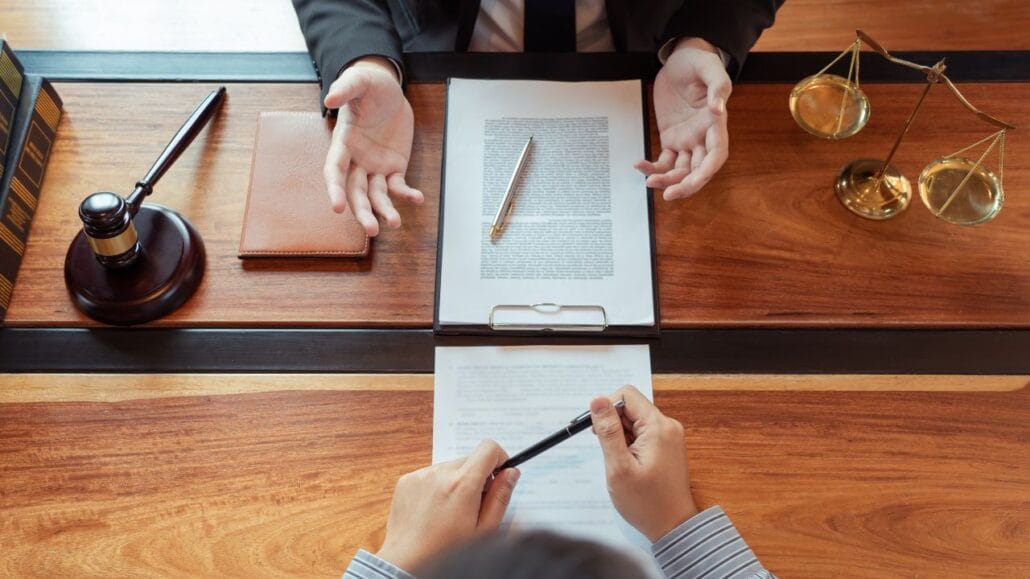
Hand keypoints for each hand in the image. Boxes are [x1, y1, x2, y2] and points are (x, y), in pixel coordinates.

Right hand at [324, 56, 423, 235]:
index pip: (335, 171)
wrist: (389, 90)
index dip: (334, 190)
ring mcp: (375, 167)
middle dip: (362, 212)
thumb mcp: (359, 81)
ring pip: (376, 195)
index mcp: (343, 143)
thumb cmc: (369, 85)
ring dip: (384, 211)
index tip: (336, 208)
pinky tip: (418, 199)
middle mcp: (356, 161)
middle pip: (355, 192)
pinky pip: (399, 186)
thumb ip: (346, 88)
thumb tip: (330, 99)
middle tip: (372, 230)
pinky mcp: (394, 167)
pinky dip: (407, 195)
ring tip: (394, 224)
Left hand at [375, 440, 520, 570]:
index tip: (498, 475)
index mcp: (463, 484)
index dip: (499, 459)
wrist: (407, 560)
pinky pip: (431, 473)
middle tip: (474, 503)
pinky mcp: (407, 480)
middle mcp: (440, 473)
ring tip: (450, 510)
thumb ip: (500, 497)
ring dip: (456, 481)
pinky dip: (437, 485)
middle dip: (477, 476)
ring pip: (450, 466)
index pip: (489, 448)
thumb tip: (511, 472)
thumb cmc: (446, 550)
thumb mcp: (483, 529)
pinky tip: (434, 509)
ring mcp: (421, 475)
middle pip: (470, 458)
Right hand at [590, 385, 697, 542]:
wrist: (672, 526)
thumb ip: (608, 431)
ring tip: (620, 463)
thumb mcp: (619, 467)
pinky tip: (628, 465)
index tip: (598, 431)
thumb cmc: (647, 503)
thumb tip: (598, 400)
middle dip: (613, 425)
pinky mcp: (666, 446)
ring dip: (620, 437)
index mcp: (658, 426)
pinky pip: (642, 433)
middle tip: (608, 452)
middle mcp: (667, 426)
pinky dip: (629, 444)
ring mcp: (669, 436)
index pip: (626, 395)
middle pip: (630, 407)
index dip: (607, 408)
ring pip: (634, 421)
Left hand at [637, 37, 731, 199]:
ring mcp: (687, 140)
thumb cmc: (699, 62)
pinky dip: (652, 168)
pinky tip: (639, 165)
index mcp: (716, 124)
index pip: (716, 155)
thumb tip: (717, 109)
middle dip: (685, 185)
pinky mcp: (671, 138)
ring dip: (667, 180)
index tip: (693, 181)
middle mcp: (703, 137)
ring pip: (680, 170)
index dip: (706, 172)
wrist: (680, 59)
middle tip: (668, 194)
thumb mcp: (711, 68)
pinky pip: (663, 161)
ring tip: (649, 182)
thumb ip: (718, 88)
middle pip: (698, 170)